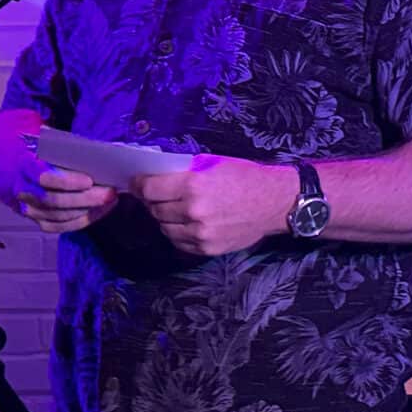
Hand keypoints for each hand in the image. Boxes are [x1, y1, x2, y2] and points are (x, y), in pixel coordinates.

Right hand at [0, 129, 117, 235]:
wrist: (7, 166)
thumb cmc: (33, 151)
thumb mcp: (42, 143)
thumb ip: (62, 148)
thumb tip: (94, 152)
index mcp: (24, 167)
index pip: (43, 177)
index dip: (67, 181)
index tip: (89, 180)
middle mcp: (23, 191)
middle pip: (54, 201)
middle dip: (85, 199)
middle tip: (109, 193)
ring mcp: (28, 209)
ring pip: (59, 216)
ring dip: (88, 211)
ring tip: (109, 201)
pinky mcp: (36, 220)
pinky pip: (59, 226)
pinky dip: (81, 221)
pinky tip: (99, 212)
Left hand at [134, 157, 295, 257]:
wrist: (275, 202)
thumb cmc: (246, 177)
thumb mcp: (214, 163)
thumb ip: (185, 171)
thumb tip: (158, 174)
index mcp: (193, 186)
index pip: (149, 189)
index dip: (139, 185)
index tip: (136, 183)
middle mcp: (194, 211)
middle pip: (155, 209)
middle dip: (153, 200)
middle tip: (157, 194)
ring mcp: (200, 233)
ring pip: (164, 227)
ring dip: (165, 217)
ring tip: (175, 208)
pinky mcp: (207, 248)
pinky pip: (179, 242)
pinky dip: (178, 232)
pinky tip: (187, 222)